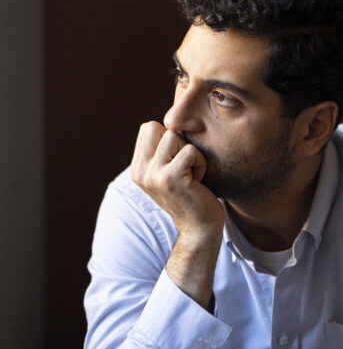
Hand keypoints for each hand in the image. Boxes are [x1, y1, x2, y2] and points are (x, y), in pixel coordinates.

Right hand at [131, 121, 222, 238]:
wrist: (200, 228)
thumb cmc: (192, 195)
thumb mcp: (169, 173)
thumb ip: (162, 152)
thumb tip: (170, 120)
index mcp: (137, 169)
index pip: (148, 128)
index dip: (169, 138)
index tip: (177, 162)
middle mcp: (140, 172)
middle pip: (156, 127)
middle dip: (176, 141)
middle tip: (185, 165)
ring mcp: (153, 175)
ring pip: (172, 136)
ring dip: (190, 153)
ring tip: (191, 173)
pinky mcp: (170, 178)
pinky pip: (190, 151)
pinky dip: (200, 163)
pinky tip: (198, 181)